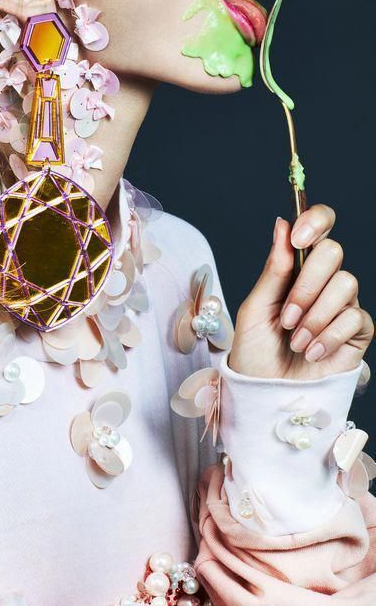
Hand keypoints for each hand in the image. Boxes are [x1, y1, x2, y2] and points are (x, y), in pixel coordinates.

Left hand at [227, 205, 372, 379]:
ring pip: (346, 284)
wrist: (267, 393)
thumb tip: (282, 223)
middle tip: (286, 316)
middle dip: (307, 284)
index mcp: (295, 267)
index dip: (315, 220)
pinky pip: (355, 317)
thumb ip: (273, 268)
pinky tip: (312, 351)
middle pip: (333, 252)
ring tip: (295, 339)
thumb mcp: (255, 307)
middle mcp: (323, 281)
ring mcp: (342, 305)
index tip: (298, 237)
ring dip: (315, 315)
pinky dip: (329, 335)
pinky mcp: (358, 332)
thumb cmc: (256, 350)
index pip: (319, 226)